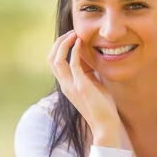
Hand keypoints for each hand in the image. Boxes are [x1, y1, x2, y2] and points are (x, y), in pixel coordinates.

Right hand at [48, 30, 120, 146]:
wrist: (105, 124)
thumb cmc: (102, 106)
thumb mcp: (93, 84)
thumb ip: (87, 72)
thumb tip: (88, 57)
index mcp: (66, 84)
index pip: (54, 62)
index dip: (60, 47)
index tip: (71, 37)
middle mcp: (65, 85)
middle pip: (51, 59)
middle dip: (59, 42)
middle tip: (71, 32)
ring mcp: (71, 86)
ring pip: (56, 60)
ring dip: (64, 44)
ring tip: (74, 34)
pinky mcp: (81, 87)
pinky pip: (72, 64)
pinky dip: (74, 51)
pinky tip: (80, 43)